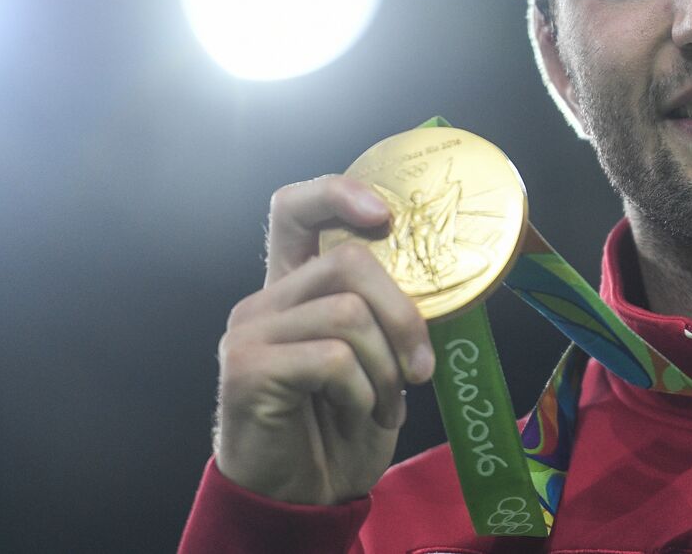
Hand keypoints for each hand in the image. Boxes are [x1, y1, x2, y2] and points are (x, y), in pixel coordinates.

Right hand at [213, 176, 434, 504]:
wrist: (304, 498)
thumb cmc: (342, 425)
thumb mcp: (377, 357)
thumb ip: (385, 311)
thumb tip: (445, 273)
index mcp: (293, 287)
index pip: (296, 209)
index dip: (338, 194)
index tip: (385, 216)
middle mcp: (265, 301)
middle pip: (348, 262)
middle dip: (404, 313)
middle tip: (420, 367)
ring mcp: (249, 333)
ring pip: (348, 314)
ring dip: (386, 367)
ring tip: (385, 403)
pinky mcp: (247, 370)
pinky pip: (332, 359)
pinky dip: (362, 391)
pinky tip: (357, 413)